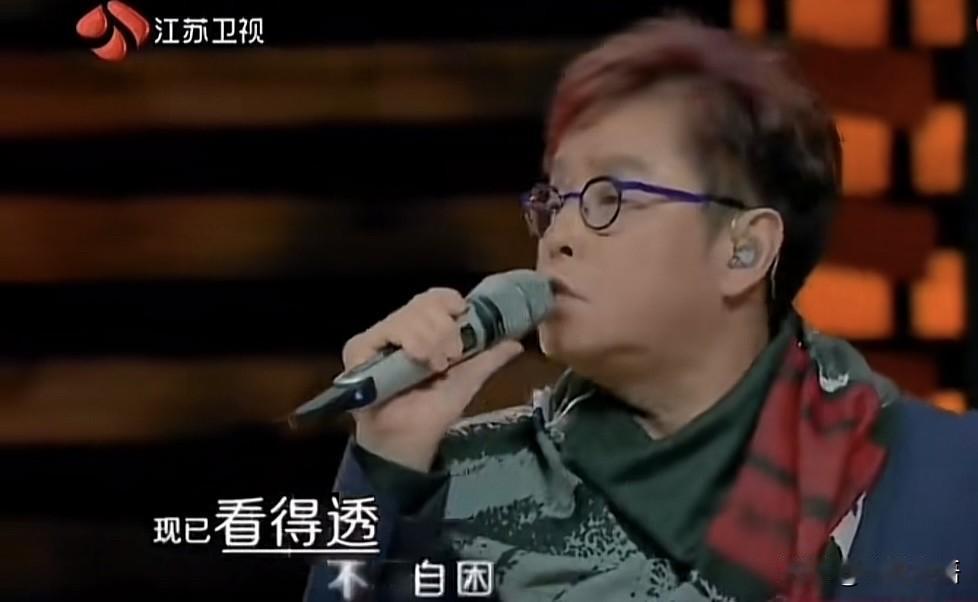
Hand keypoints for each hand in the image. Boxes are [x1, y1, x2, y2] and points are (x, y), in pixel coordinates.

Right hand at [342, 288, 523, 471]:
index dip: (451, 302)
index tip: (463, 317)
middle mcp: (397, 329)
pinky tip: (420, 360)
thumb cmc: (432, 412)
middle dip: (445, 327)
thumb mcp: (467, 382)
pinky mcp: (359, 349)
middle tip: (452, 355)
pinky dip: (411, 341)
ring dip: (431, 337)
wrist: (408, 443)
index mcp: (422, 330)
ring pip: (409, 314)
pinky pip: (388, 330)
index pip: (434, 298)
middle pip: (423, 302)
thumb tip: (516, 342)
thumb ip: (488, 359)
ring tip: (437, 365)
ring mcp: (377, 338)